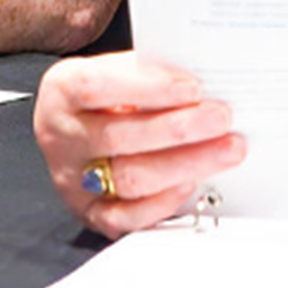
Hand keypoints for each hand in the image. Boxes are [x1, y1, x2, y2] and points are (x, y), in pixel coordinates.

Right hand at [33, 51, 245, 238]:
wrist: (73, 128)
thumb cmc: (105, 93)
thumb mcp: (113, 70)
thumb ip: (146, 73)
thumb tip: (200, 86)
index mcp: (62, 90)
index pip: (98, 87)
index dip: (148, 87)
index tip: (193, 87)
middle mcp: (60, 136)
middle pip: (120, 137)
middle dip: (180, 128)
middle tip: (222, 117)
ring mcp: (72, 179)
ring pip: (130, 178)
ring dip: (186, 163)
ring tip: (226, 148)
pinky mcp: (89, 213)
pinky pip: (128, 218)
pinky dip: (164, 201)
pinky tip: (193, 181)